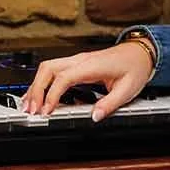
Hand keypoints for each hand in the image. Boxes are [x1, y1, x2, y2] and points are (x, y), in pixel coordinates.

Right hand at [23, 40, 154, 120]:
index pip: (63, 78)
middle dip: (36, 90)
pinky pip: (53, 71)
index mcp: (91, 65)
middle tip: (31, 110)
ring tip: (29, 105)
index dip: (52, 95)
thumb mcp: (127, 90)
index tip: (46, 111)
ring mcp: (77, 61)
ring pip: (47, 68)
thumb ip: (110, 104)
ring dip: (36, 86)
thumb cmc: (134, 67)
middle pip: (47, 69)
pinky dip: (42, 83)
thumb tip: (94, 117)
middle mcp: (80, 60)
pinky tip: (38, 96)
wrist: (140, 52)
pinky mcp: (76, 65)